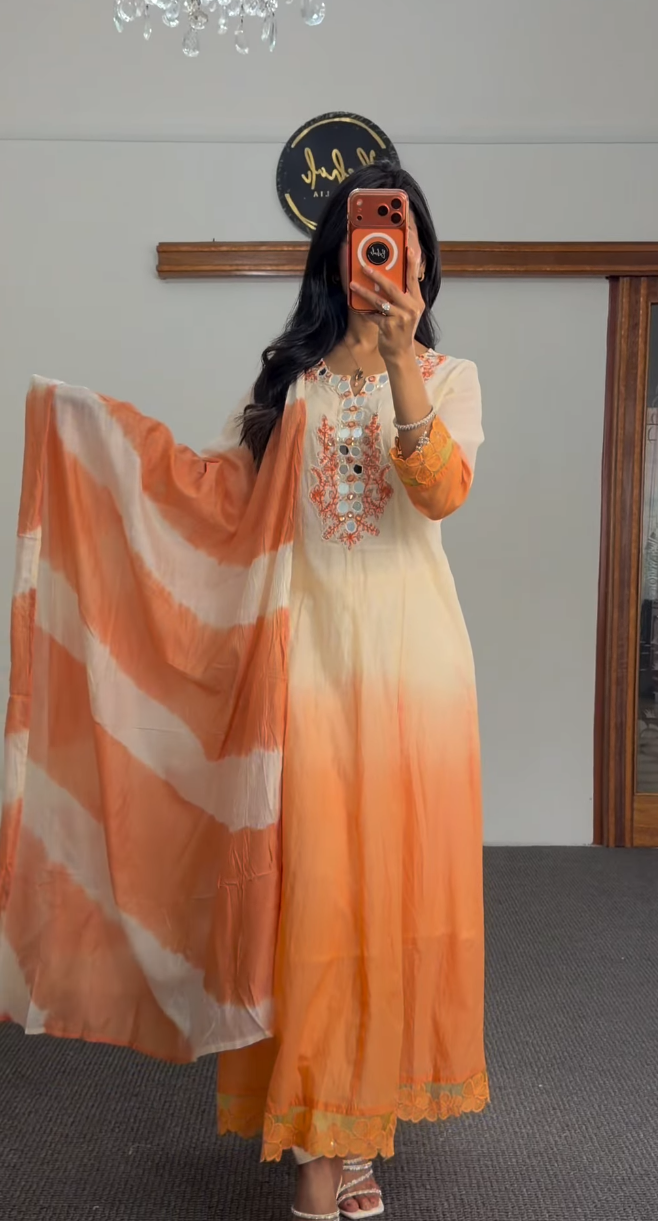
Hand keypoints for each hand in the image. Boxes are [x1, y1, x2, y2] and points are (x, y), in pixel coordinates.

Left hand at [349, 244, 424, 366]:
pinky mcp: (389, 327)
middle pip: (392, 287)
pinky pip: (373, 315)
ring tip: (353, 285)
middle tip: (364, 267)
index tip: (408, 248)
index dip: (411, 263)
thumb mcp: (407, 311)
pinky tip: (357, 307)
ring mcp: (401, 318)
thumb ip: (402, 297)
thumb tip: (385, 279)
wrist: (400, 352)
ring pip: (380, 301)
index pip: (413, 279)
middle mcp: (412, 308)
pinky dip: (364, 311)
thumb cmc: (401, 329)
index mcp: (417, 301)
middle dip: (377, 276)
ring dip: (364, 292)